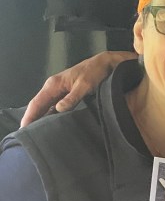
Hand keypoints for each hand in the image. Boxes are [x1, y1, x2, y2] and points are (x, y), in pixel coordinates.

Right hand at [20, 51, 135, 126]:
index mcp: (54, 84)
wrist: (105, 63)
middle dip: (32, 119)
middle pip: (38, 105)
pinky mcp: (66, 94)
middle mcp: (53, 87)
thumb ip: (72, 97)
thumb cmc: (95, 72)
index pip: (37, 102)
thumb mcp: (84, 85)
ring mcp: (59, 91)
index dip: (29, 116)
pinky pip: (54, 106)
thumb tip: (58, 109)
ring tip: (37, 134)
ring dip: (40, 118)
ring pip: (46, 106)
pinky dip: (50, 115)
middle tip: (28, 136)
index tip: (23, 129)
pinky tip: (51, 125)